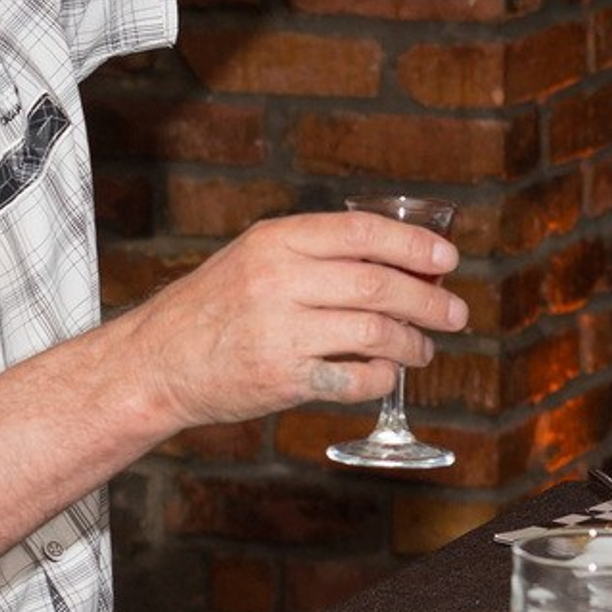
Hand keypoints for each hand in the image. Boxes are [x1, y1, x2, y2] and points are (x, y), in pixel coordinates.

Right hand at [123, 209, 466, 433]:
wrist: (157, 361)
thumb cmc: (210, 308)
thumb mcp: (252, 258)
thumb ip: (312, 253)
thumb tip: (394, 258)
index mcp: (275, 240)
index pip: (362, 232)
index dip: (414, 244)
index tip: (447, 258)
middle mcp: (278, 280)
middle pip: (380, 285)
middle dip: (430, 301)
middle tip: (454, 313)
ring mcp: (280, 330)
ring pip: (375, 332)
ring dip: (413, 343)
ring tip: (424, 349)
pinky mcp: (282, 378)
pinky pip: (354, 378)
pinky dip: (382, 379)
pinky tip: (387, 376)